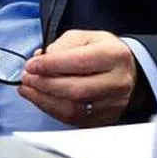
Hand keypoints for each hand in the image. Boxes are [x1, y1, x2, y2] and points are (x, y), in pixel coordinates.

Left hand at [17, 30, 137, 127]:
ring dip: (44, 100)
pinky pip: (73, 120)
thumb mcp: (86, 37)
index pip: (80, 62)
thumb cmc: (104, 52)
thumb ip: (63, 45)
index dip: (51, 65)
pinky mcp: (105, 120)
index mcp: (114, 56)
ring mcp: (112, 105)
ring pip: (73, 109)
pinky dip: (51, 110)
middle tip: (26, 78)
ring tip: (27, 89)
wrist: (130, 72)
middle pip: (76, 90)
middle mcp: (117, 82)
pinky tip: (39, 99)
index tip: (31, 65)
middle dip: (44, 84)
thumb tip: (41, 60)